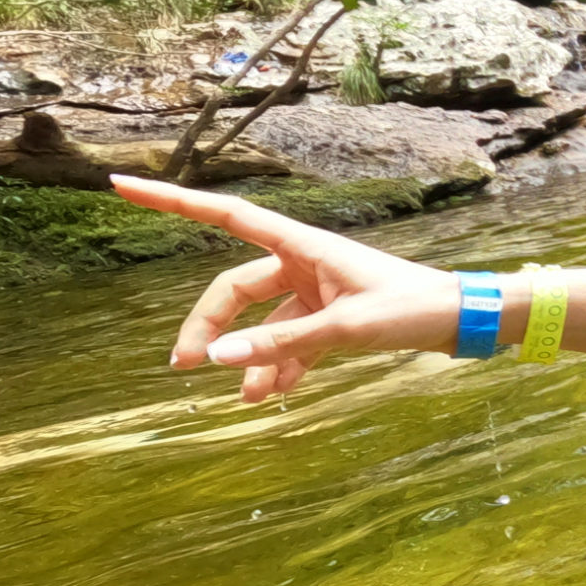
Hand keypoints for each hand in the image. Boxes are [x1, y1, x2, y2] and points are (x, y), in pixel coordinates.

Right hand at [110, 174, 464, 401]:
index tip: (122, 186)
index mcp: (303, 245)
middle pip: (234, 291)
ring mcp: (316, 292)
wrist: (462, 320)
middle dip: (209, 327)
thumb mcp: (345, 328)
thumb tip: (217, 357)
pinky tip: (269, 395)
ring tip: (242, 398)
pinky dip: (279, 367)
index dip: (172, 202)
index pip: (225, 216)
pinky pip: (290, 342)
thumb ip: (280, 342)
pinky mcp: (331, 319)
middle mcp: (303, 263)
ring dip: (247, 357)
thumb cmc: (412, 306)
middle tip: (183, 367)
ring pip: (261, 323)